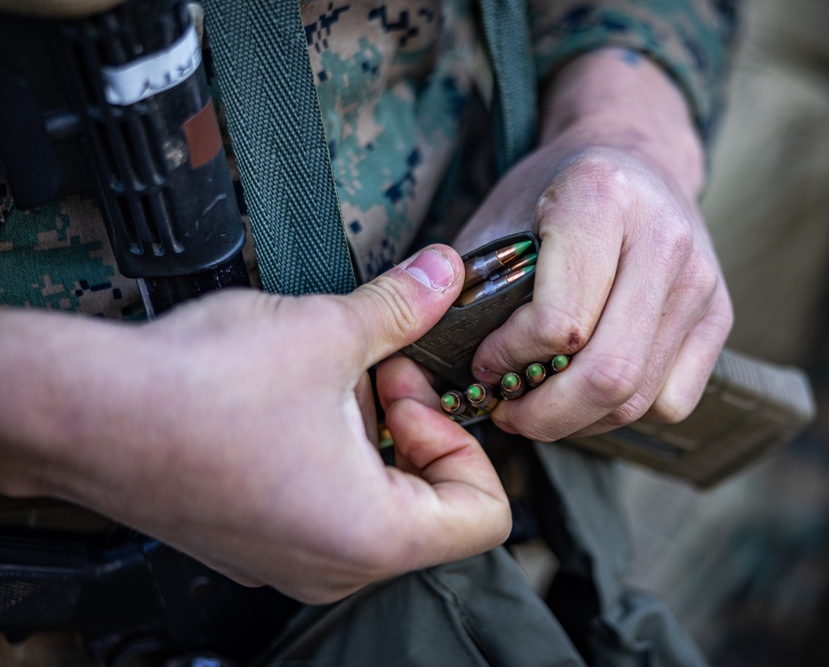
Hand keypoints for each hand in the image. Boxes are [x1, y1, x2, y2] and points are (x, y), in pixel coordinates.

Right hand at [0, 245, 509, 602]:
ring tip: (330, 378)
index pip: (485, 514)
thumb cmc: (195, 391)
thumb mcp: (328, 332)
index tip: (417, 392)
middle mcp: (336, 565)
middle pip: (431, 504)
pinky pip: (327, 503)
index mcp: (374, 537)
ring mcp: (291, 559)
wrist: (82, 412)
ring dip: (371, 433)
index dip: (465, 441)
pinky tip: (293, 401)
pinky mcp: (256, 540)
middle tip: (379, 372)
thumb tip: (447, 276)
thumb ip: (406, 307)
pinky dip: (331, 452)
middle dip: (415, 426)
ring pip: (378, 499)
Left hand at [453, 49, 732, 440]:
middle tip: (508, 412)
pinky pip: (671, 401)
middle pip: (609, 373)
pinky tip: (588, 388)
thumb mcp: (499, 219)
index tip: (482, 364)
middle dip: (545, 414)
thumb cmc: (551, 194)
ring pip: (640, 397)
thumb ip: (471, 287)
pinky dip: (623, 412)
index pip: (560, 322)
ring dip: (579, 420)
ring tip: (540, 405)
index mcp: (600, 198)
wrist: (635, 156)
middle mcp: (665, 238)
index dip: (510, 360)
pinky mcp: (721, 315)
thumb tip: (438, 369)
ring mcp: (701, 281)